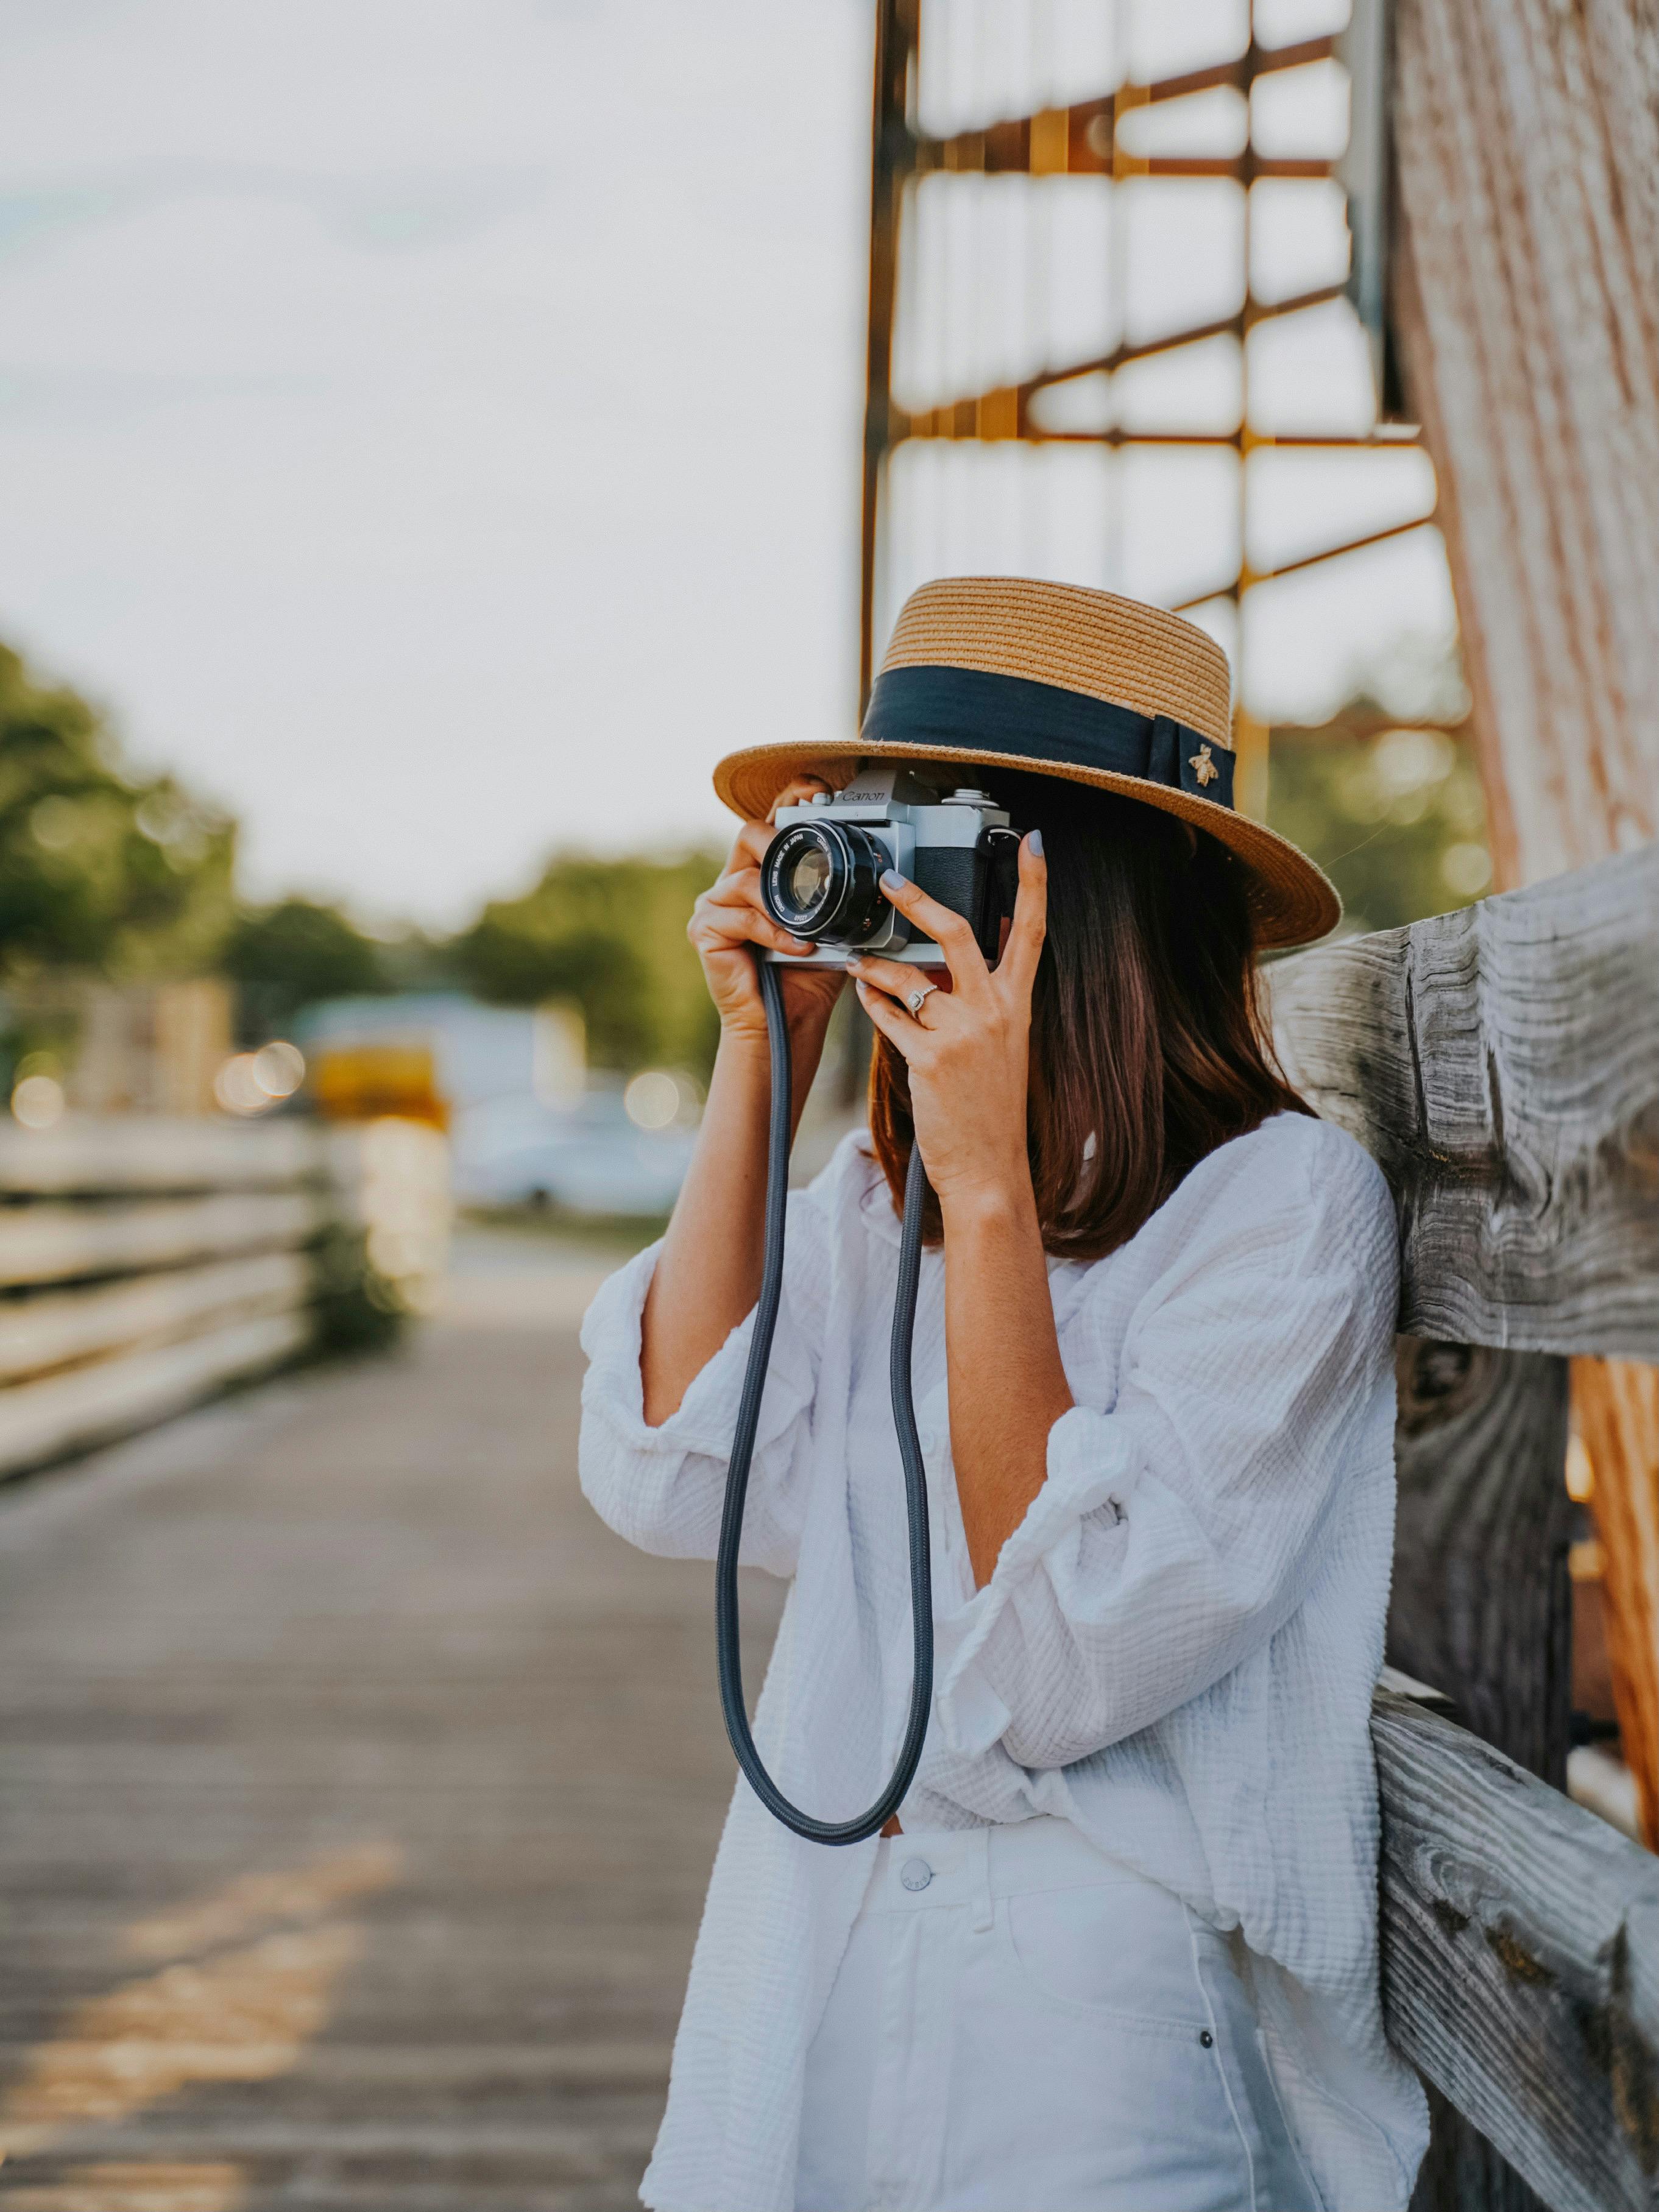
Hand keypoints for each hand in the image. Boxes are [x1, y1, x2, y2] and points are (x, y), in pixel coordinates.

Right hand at [687, 776, 846, 1046]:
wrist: (786, 1021)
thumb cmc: (806, 976)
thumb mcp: (831, 925)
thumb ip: (836, 895)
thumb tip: (876, 867)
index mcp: (762, 875)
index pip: (770, 824)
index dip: (788, 800)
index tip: (816, 790)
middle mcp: (733, 882)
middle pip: (749, 835)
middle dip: (780, 842)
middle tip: (810, 861)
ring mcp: (714, 904)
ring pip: (746, 878)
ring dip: (783, 906)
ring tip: (809, 932)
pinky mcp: (704, 929)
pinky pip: (740, 916)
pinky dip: (772, 932)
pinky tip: (795, 948)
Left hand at [849, 833, 1045, 1209]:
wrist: (988, 1166)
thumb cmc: (991, 1106)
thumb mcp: (1004, 1043)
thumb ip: (991, 995)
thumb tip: (985, 943)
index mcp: (1017, 1004)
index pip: (1033, 931)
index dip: (1035, 883)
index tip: (1033, 841)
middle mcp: (993, 1011)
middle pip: (958, 934)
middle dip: (920, 900)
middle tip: (890, 880)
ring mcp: (961, 1034)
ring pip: (908, 976)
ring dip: (875, 965)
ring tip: (857, 961)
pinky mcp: (929, 1059)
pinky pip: (889, 1014)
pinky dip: (871, 1001)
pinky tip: (863, 994)